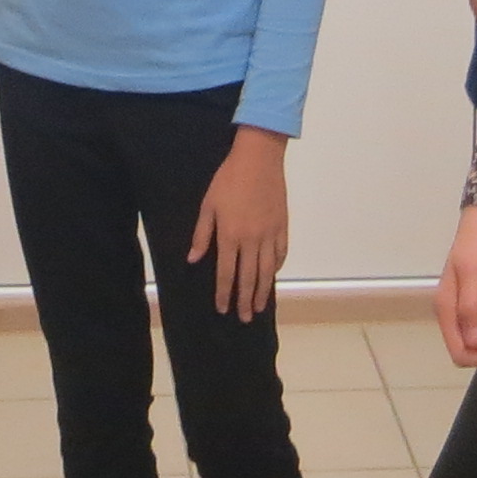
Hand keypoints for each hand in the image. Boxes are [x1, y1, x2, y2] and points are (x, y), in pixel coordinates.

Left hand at [190, 128, 290, 322]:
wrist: (258, 159)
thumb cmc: (228, 180)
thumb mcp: (208, 205)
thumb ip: (202, 235)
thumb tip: (194, 259)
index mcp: (230, 235)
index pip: (227, 273)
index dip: (224, 293)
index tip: (223, 308)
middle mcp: (251, 240)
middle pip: (249, 277)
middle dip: (245, 300)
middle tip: (243, 318)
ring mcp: (270, 234)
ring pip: (267, 270)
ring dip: (263, 291)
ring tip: (259, 307)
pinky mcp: (282, 226)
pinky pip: (280, 253)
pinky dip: (276, 268)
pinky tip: (272, 276)